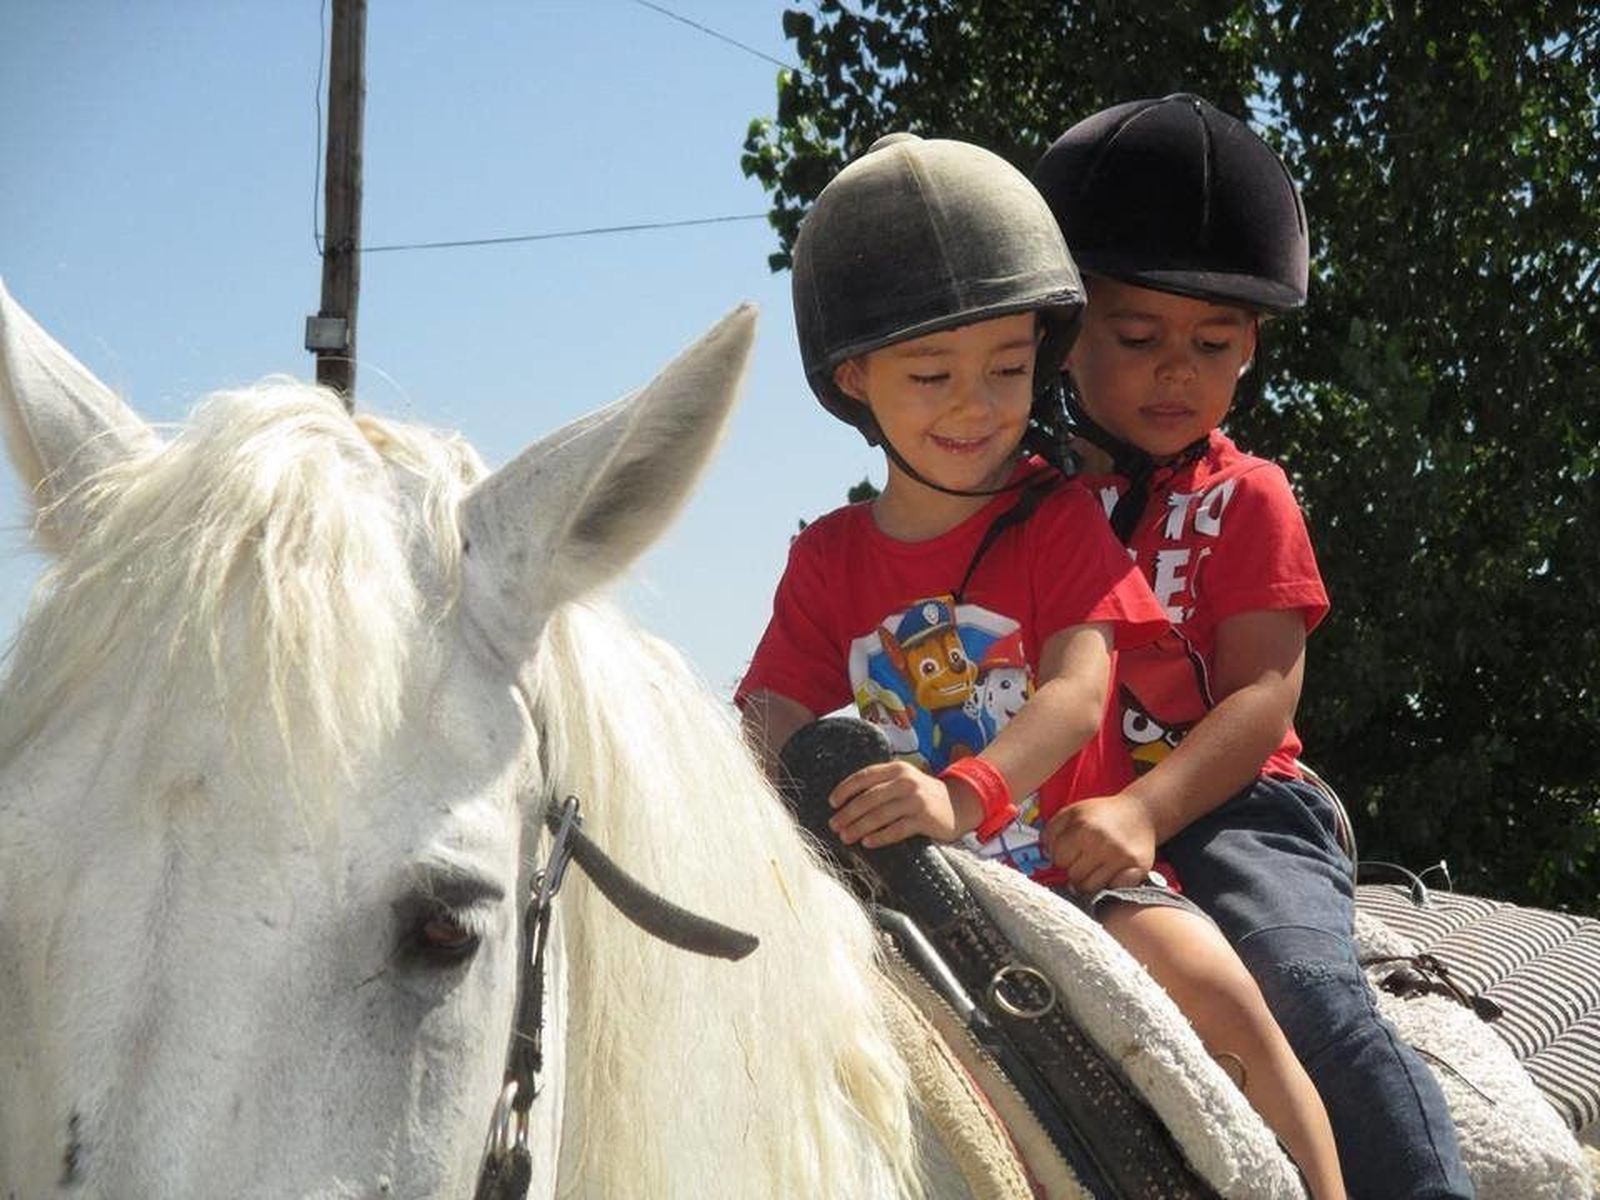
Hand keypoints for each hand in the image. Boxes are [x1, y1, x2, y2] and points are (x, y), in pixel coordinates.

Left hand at [828, 759, 973, 847]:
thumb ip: (881, 785)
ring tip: (845, 837)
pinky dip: (880, 837)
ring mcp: (916, 800)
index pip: (865, 776)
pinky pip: (897, 829)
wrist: (959, 804)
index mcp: (897, 769)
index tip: (832, 803)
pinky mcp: (924, 818)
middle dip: (848, 813)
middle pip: (869, 798)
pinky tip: (867, 843)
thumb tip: (847, 802)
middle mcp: (906, 781)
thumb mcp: (904, 781)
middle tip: (834, 825)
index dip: (846, 789)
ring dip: (859, 827)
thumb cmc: (922, 795)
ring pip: (880, 815)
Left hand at [1045, 792, 1156, 893]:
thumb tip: (1045, 853)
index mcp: (1083, 828)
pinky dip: (1110, 885)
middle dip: (1075, 869)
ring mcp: (1121, 858)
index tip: (1070, 851)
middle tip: (1084, 859)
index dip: (1061, 856)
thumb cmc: (1102, 814)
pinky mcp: (1138, 869)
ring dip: (1089, 881)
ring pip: (1091, 888)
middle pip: (1074, 876)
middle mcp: (1102, 844)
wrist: (1141, 812)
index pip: (1058, 858)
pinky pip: (1114, 889)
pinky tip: (1111, 873)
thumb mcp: (1073, 812)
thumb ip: (1052, 830)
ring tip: (1094, 868)